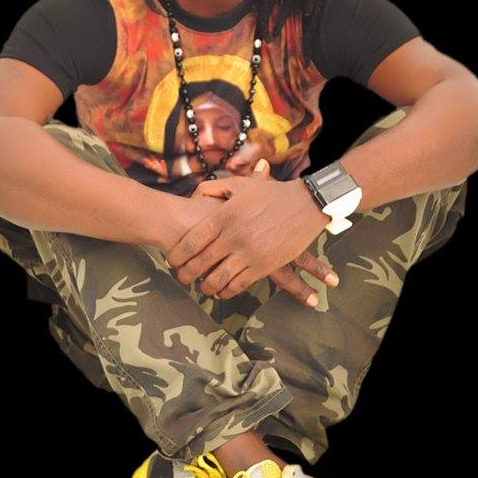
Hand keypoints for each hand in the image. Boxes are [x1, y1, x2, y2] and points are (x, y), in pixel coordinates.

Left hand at [164, 159, 337, 306]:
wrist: (305, 205)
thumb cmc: (271, 194)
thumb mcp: (240, 185)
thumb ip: (212, 188)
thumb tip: (192, 195)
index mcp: (224, 216)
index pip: (192, 242)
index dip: (178, 255)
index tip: (171, 261)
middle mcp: (234, 237)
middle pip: (201, 263)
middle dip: (186, 274)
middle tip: (180, 278)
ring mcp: (249, 254)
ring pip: (218, 279)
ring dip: (205, 286)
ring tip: (200, 286)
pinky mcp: (264, 266)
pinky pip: (239, 285)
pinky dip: (226, 292)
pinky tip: (220, 292)